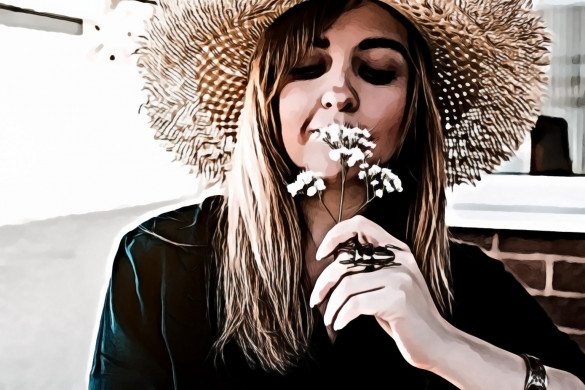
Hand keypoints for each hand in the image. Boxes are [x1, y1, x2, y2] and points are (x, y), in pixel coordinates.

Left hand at [309, 215, 452, 370]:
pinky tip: (339, 325)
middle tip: (315, 299)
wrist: (437, 344)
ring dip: (331, 305)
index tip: (321, 255)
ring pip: (347, 285)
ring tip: (329, 318)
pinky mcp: (398, 300)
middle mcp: (400, 259)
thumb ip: (367, 270)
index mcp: (396, 250)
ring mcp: (400, 279)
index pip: (360, 225)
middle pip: (346, 260)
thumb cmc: (404, 318)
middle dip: (324, 282)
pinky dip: (341, 316)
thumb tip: (329, 266)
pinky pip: (355, 304)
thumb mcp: (387, 286)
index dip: (335, 235)